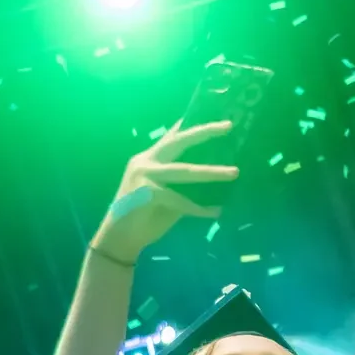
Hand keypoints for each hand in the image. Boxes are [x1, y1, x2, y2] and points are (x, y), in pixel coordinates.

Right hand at [91, 120, 237, 263]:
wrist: (119, 239)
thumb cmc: (144, 219)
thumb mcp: (165, 196)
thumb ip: (181, 184)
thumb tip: (210, 178)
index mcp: (149, 159)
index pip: (172, 137)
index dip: (190, 125)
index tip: (210, 115)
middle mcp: (146, 161)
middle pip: (180, 142)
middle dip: (205, 132)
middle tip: (228, 126)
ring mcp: (145, 175)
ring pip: (186, 171)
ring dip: (212, 172)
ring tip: (234, 172)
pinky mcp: (148, 193)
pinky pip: (181, 201)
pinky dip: (200, 209)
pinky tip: (215, 212)